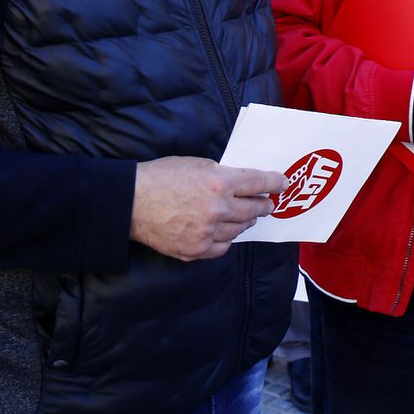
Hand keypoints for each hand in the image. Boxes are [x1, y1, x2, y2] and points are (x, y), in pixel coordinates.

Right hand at [131, 157, 286, 260]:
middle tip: (266, 203)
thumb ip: (223, 174)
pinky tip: (224, 231)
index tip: (282, 184)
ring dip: (244, 221)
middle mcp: (217, 209)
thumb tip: (245, 183)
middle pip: (254, 209)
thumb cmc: (161, 176)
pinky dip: (226, 238)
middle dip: (263, 204)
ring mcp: (207, 232)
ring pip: (240, 229)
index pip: (258, 183)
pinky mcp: (196, 250)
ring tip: (243, 216)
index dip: (274, 183)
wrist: (131, 202)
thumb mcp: (197, 163)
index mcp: (219, 182)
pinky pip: (223, 246)